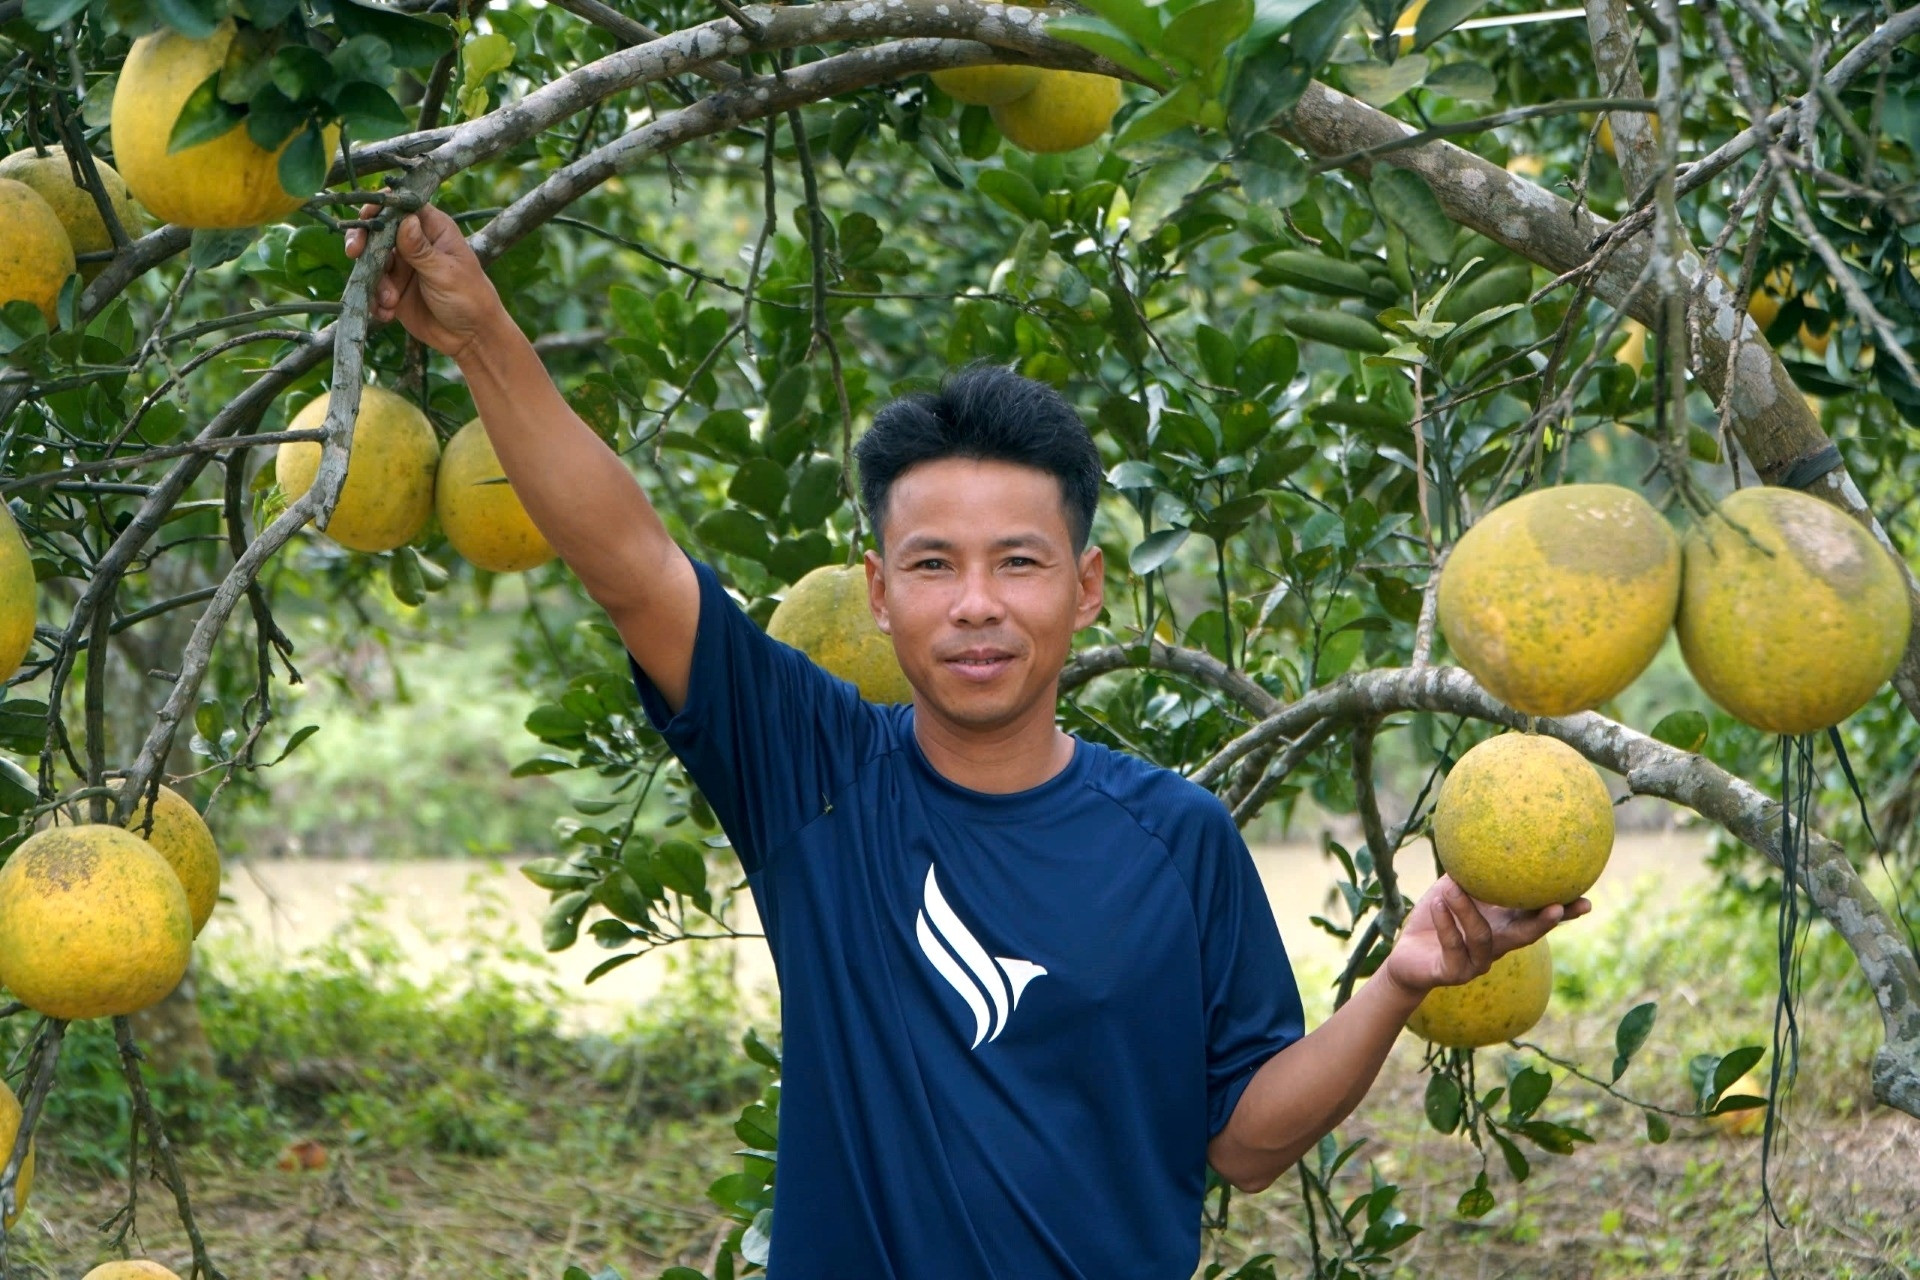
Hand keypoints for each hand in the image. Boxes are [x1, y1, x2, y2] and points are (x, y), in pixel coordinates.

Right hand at [344, 202, 506, 361]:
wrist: (472, 338)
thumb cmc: (470, 298)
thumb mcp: (445, 273)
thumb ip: (421, 249)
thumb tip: (406, 219)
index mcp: (433, 229)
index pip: (402, 206)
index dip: (381, 207)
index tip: (365, 218)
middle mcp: (415, 243)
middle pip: (378, 231)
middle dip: (364, 241)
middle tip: (355, 252)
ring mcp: (403, 266)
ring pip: (372, 261)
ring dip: (375, 281)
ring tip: (391, 301)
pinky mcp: (394, 289)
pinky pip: (373, 288)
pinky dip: (375, 300)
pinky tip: (387, 313)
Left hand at [1381, 875, 1589, 1001]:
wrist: (1407, 956)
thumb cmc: (1436, 916)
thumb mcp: (1453, 889)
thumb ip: (1471, 871)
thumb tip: (1487, 835)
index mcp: (1502, 925)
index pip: (1536, 916)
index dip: (1563, 911)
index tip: (1587, 899)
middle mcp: (1496, 946)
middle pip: (1527, 936)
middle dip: (1545, 923)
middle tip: (1559, 907)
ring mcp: (1477, 962)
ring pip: (1482, 938)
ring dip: (1467, 910)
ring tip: (1453, 887)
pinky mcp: (1453, 972)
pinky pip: (1453, 946)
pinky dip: (1445, 923)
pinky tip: (1436, 903)